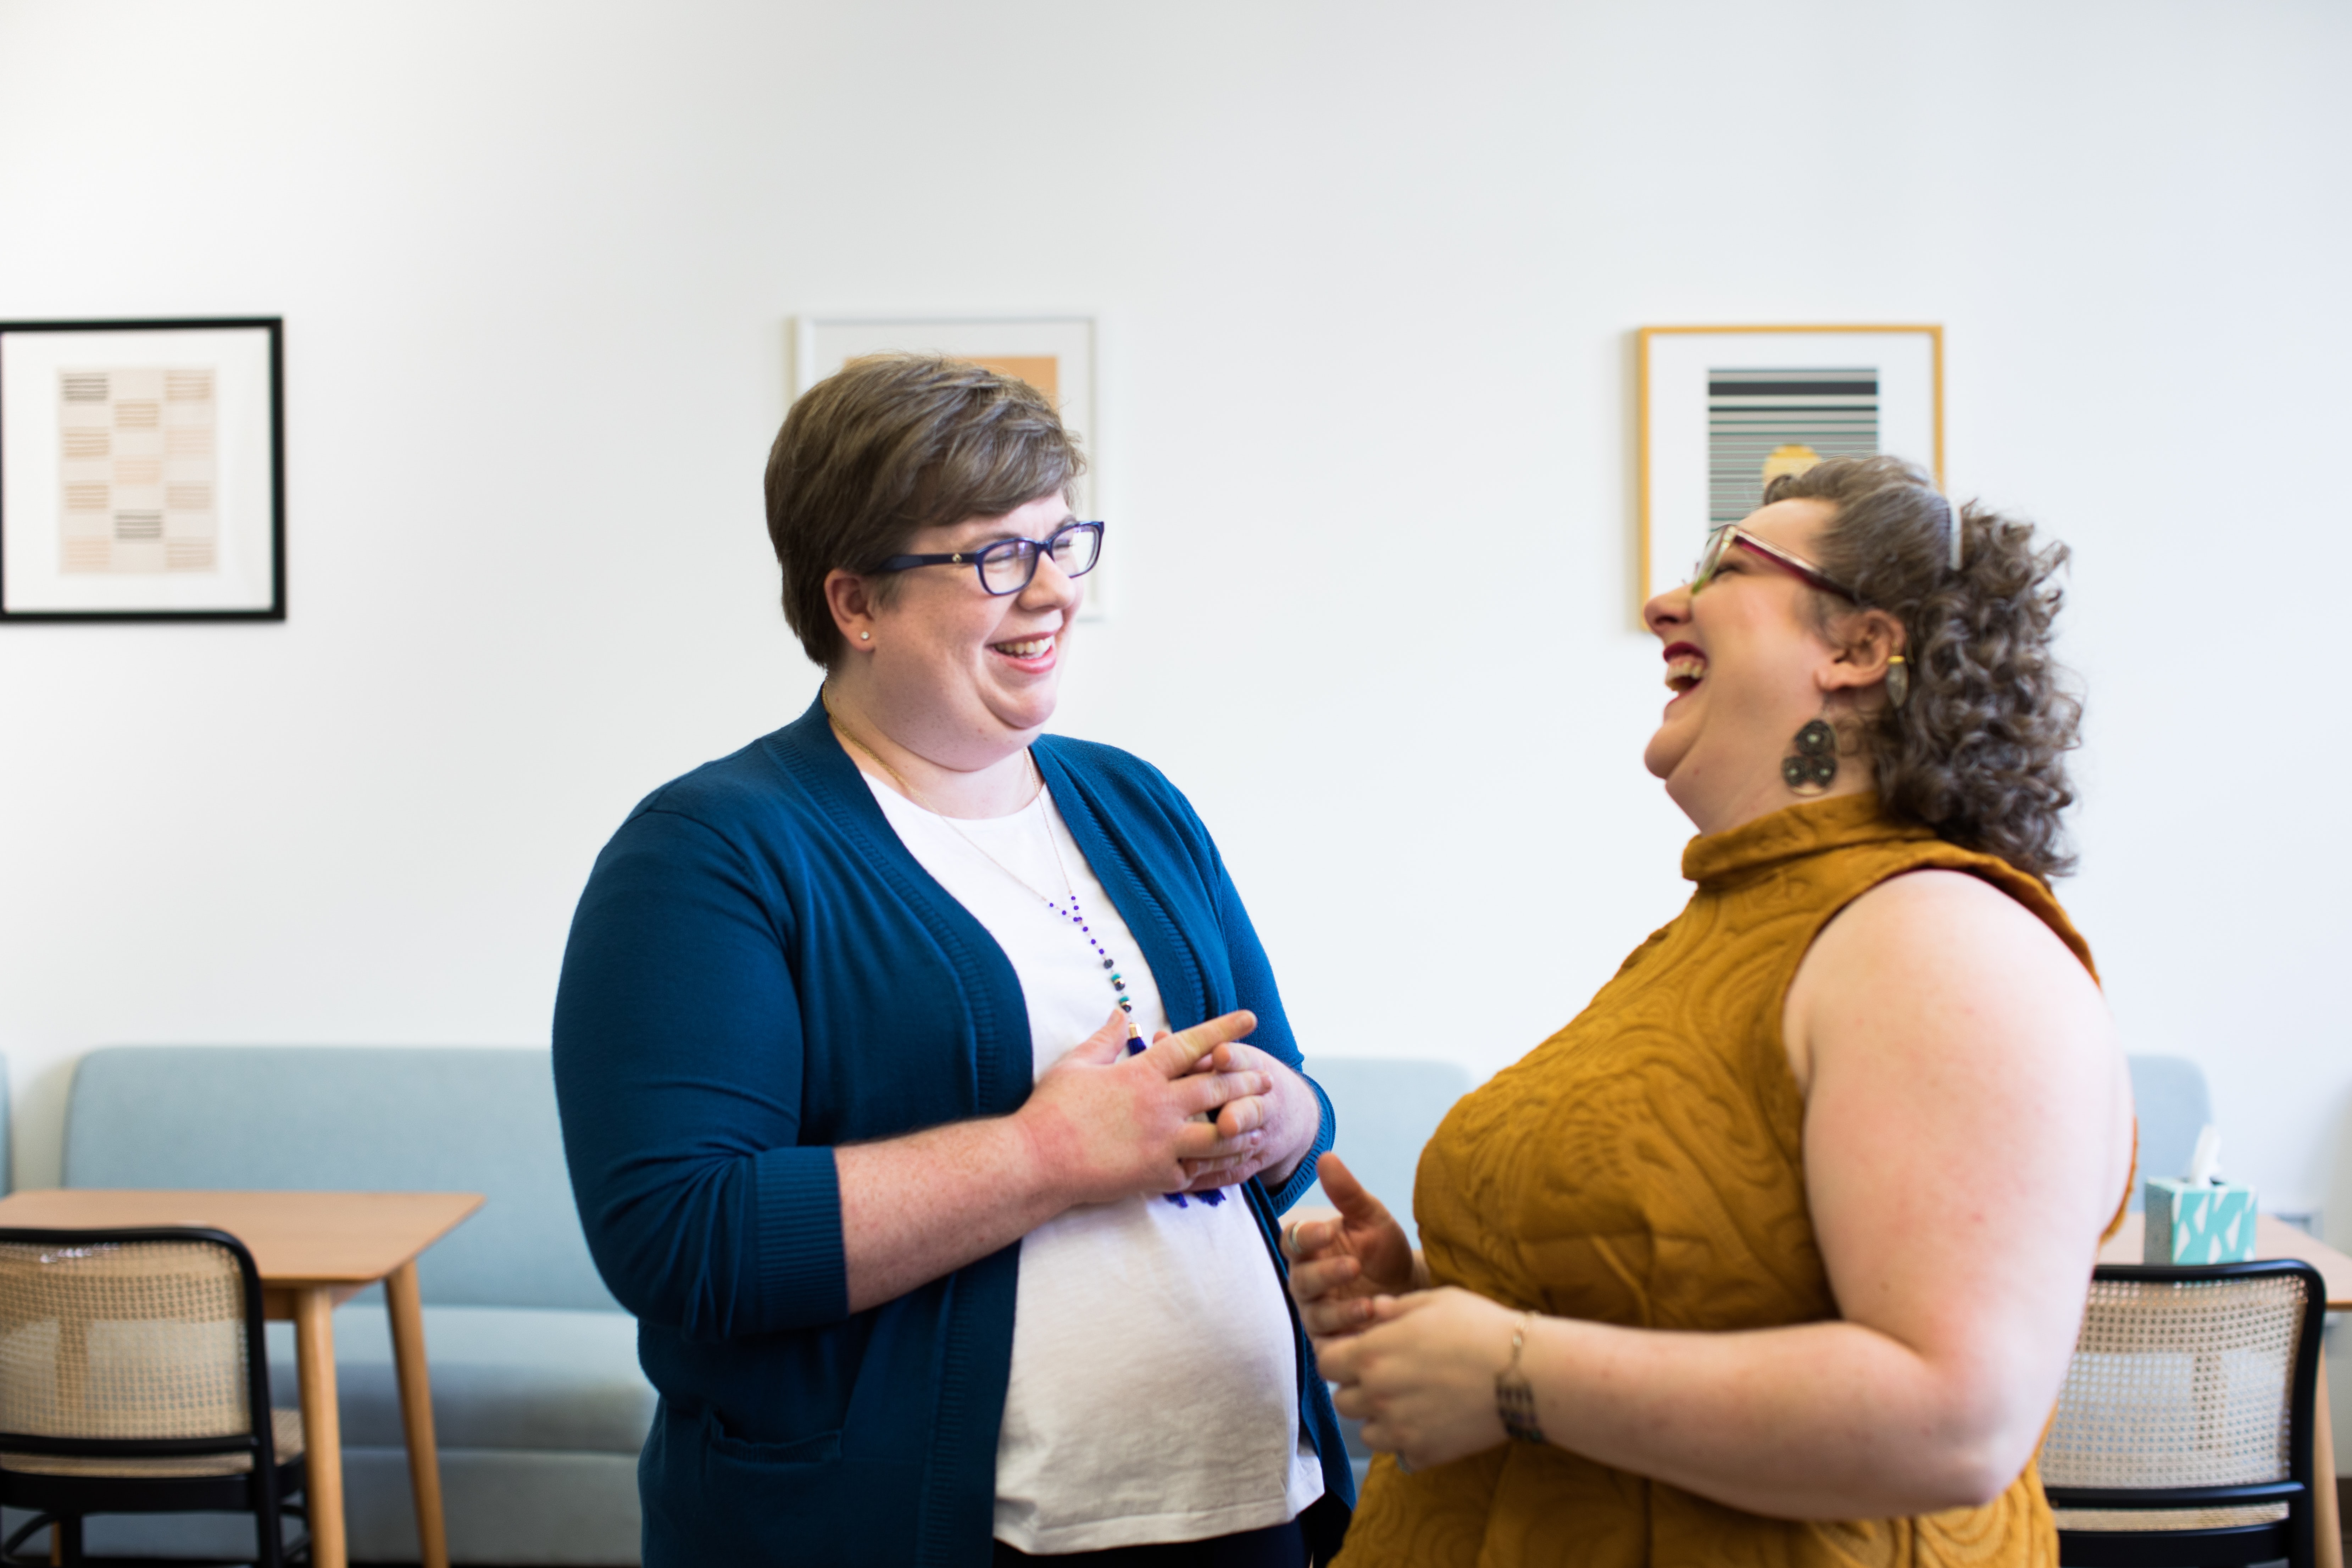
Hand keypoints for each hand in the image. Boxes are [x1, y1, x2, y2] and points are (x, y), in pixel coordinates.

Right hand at [1019, 1009, 1269, 1205]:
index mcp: (1142, 1073)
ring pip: (1219, 1133)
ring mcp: (1162, 1143)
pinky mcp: (1158, 1175)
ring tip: (1260, 1124)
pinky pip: (1199, 1171)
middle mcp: (1160, 1106)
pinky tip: (1233, 1164)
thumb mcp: (1076, 1064)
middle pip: (1216, 1087)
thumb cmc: (1051, 1110)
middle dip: (1245, 1081)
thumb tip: (1121, 1012)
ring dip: (1242, 1127)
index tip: (1249, 1019)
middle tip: (1268, 1079)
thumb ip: (1105, 1039)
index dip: (1224, 1030)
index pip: (1192, 1045)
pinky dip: (1219, 1167)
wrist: (1037, 1162)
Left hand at [1173, 1037, 1317, 1191]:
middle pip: (1253, 1108)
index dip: (1234, 1059)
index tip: (1220, 1055)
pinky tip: (1186, 1179)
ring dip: (1221, 1153)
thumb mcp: (1228, 1059)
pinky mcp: (1254, 1161)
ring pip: (1245, 1145)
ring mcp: (1261, 1134)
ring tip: (1193, 1161)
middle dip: (1240, 1114)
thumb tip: (1158, 1039)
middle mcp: (1263, 1101)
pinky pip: (1234, 1171)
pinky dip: (1212, 1176)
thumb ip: (1194, 1054)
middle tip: (1226, 1122)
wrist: (1289, 1113)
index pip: (1246, 1061)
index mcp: (1254, 1069)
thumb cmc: (1242, 1078)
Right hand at [1282, 1153, 1419, 1335]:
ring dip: (1341, 1310)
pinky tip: (1374, 1327)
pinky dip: (1349, 1337)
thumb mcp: (1372, 1218)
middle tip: (1353, 1264)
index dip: (1306, 1236)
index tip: (1328, 1229)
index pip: (1293, 1241)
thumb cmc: (1385, 1251)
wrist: (1414, 1291)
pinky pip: (1331, 1345)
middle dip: (1325, 1273)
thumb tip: (1325, 1156)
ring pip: (1315, 1315)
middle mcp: (1307, 1282)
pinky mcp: (1333, 1344)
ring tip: (1371, 1305)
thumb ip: (1348, 1193)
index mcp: (1311, 1249)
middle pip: (1300, 1280)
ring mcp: (1318, 1315)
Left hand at [1312, 1287, 1520, 1470]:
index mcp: (1371, 1354)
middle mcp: (1377, 1395)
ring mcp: (1399, 1429)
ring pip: (1367, 1432)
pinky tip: (1431, 1424)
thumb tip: (1372, 1310)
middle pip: (1343, 1400)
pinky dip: (1410, 1444)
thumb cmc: (1478, 1327)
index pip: (1325, 1364)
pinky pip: (1402, 1455)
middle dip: (1358, 1388)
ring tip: (1408, 1402)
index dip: (1338, 1357)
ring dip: (1379, 1419)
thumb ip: (1394, 1308)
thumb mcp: (1433, 1301)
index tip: (1355, 1353)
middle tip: (1388, 1376)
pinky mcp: (1425, 1453)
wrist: (1522, 1372)